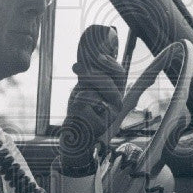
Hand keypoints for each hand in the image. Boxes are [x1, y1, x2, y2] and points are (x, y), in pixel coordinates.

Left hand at [59, 25, 126, 175]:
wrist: (74, 137)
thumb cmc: (80, 111)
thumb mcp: (84, 89)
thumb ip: (88, 76)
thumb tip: (84, 58)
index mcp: (115, 92)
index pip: (118, 73)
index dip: (109, 62)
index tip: (97, 55)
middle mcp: (117, 103)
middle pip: (106, 81)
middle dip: (89, 73)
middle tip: (76, 67)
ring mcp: (110, 115)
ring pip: (91, 94)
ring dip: (79, 94)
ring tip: (77, 101)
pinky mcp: (100, 126)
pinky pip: (82, 106)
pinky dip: (75, 107)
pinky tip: (77, 115)